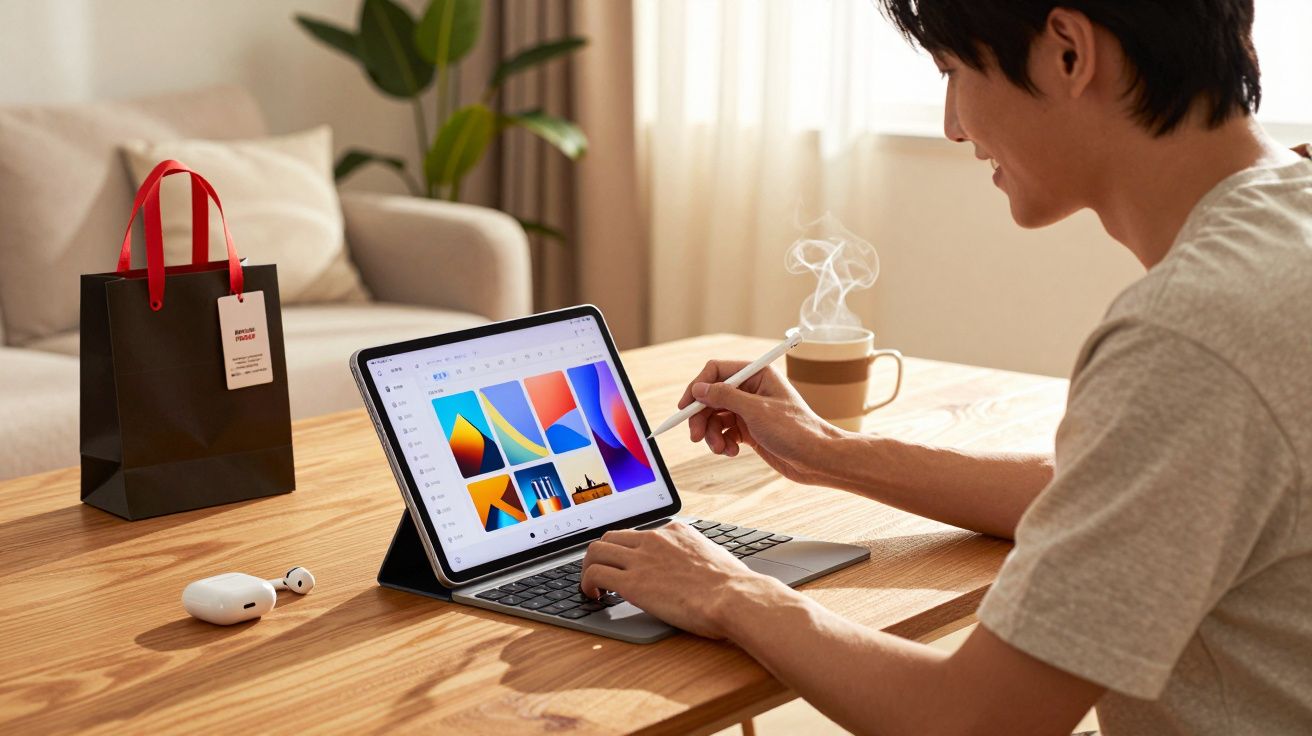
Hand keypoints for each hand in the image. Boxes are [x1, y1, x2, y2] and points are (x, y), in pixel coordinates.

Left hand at [579, 522, 781, 638]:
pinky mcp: (633, 582)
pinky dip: (587, 583)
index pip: (638, 534)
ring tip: (592, 585)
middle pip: (610, 537)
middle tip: (600, 573)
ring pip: (596, 551)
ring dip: (588, 568)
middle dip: (601, 555)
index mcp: (675, 531)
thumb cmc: (732, 586)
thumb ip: (696, 556)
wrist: (734, 597)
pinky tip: (592, 595)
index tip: (623, 564)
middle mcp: (654, 539)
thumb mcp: (713, 557)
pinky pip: (596, 574)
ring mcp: (641, 559)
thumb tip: (695, 568)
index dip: (626, 551)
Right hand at [679, 360, 842, 484]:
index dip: (698, 387)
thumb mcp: (756, 411)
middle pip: (711, 396)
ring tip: (720, 449)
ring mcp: (750, 410)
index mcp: (757, 374)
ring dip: (711, 434)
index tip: (685, 407)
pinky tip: (732, 451)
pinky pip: (724, 432)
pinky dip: (723, 442)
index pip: (716, 371)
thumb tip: (698, 389)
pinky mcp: (749, 429)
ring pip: (715, 417)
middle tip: (695, 437)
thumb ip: (725, 396)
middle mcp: (752, 389)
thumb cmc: (796, 431)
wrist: (816, 459)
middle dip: (701, 417)